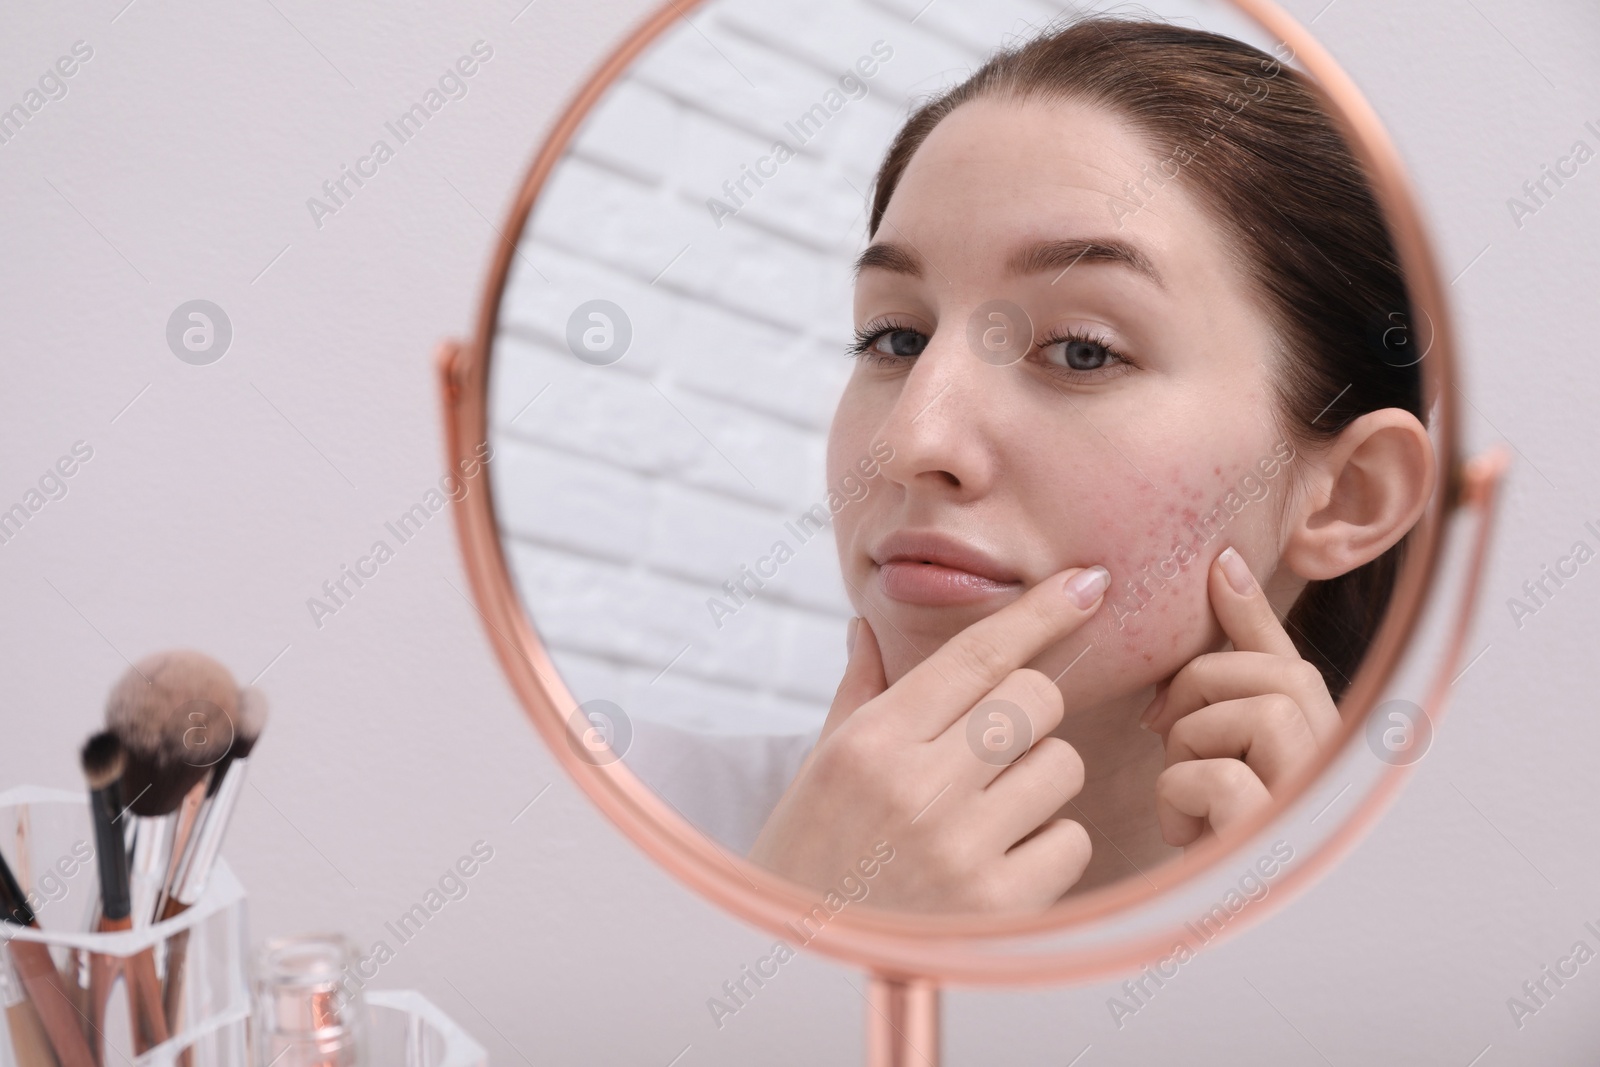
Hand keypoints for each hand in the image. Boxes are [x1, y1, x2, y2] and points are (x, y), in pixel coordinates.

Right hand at [747, 567, 1109, 912]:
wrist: (799, 967)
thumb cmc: (808, 857)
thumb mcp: (819, 768)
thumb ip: (860, 693)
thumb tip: (868, 626)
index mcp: (871, 743)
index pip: (976, 655)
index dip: (1040, 613)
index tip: (1086, 583)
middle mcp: (918, 789)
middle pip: (1034, 701)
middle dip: (1029, 710)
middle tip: (996, 741)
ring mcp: (963, 850)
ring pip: (1059, 765)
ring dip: (1037, 780)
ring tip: (986, 811)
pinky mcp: (1002, 909)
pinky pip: (1071, 840)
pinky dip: (1048, 844)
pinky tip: (1000, 859)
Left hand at [1144, 546, 1339, 846]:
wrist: (1206, 929)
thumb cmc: (1212, 840)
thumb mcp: (1212, 748)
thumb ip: (1227, 667)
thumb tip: (1225, 566)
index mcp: (1311, 740)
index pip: (1287, 660)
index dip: (1251, 609)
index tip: (1218, 563)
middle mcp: (1329, 765)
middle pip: (1272, 676)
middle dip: (1202, 691)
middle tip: (1166, 731)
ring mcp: (1311, 800)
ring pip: (1253, 715)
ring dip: (1192, 746)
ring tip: (1184, 790)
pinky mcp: (1281, 836)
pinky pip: (1222, 777)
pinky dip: (1183, 796)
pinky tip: (1184, 829)